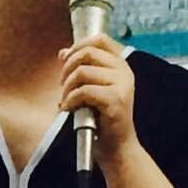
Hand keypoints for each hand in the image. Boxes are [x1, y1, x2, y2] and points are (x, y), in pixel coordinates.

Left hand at [58, 33, 137, 164]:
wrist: (117, 147)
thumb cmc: (103, 119)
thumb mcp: (92, 89)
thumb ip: (81, 68)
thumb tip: (63, 52)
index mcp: (120, 65)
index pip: (100, 39)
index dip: (78, 45)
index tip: (65, 60)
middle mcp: (124, 71)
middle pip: (87, 52)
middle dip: (68, 67)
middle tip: (63, 85)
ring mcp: (122, 85)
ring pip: (82, 72)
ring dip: (67, 87)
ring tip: (67, 101)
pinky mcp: (115, 100)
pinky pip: (84, 91)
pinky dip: (70, 100)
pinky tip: (69, 108)